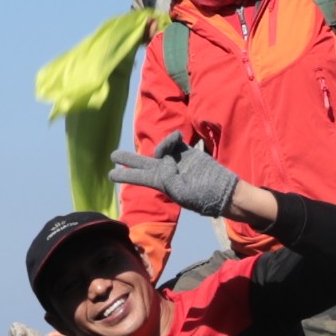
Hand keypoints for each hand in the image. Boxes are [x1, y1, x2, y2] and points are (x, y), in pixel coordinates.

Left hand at [112, 135, 248, 216]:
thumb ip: (168, 177)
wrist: (224, 191)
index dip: (124, 175)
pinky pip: (175, 143)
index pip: (139, 177)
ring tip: (172, 145)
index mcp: (162, 183)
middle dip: (128, 159)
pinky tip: (177, 138)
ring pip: (160, 150)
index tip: (110, 174)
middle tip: (113, 155)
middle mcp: (166, 172)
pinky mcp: (189, 154)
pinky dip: (172, 138)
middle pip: (142, 163)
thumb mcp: (181, 192)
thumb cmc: (203, 197)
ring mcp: (177, 162)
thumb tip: (164, 160)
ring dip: (161, 145)